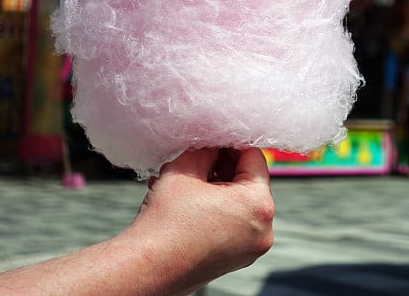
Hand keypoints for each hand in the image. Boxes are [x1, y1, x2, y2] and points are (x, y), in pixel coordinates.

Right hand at [127, 148, 274, 293]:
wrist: (145, 269)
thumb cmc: (165, 223)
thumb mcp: (186, 168)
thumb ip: (206, 149)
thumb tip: (213, 143)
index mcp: (259, 205)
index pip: (254, 157)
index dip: (231, 143)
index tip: (212, 139)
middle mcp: (262, 229)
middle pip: (248, 181)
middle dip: (221, 166)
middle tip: (197, 157)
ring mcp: (250, 247)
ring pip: (237, 201)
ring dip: (214, 186)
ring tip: (186, 178)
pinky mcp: (235, 258)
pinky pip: (231, 221)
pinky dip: (212, 207)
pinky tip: (185, 198)